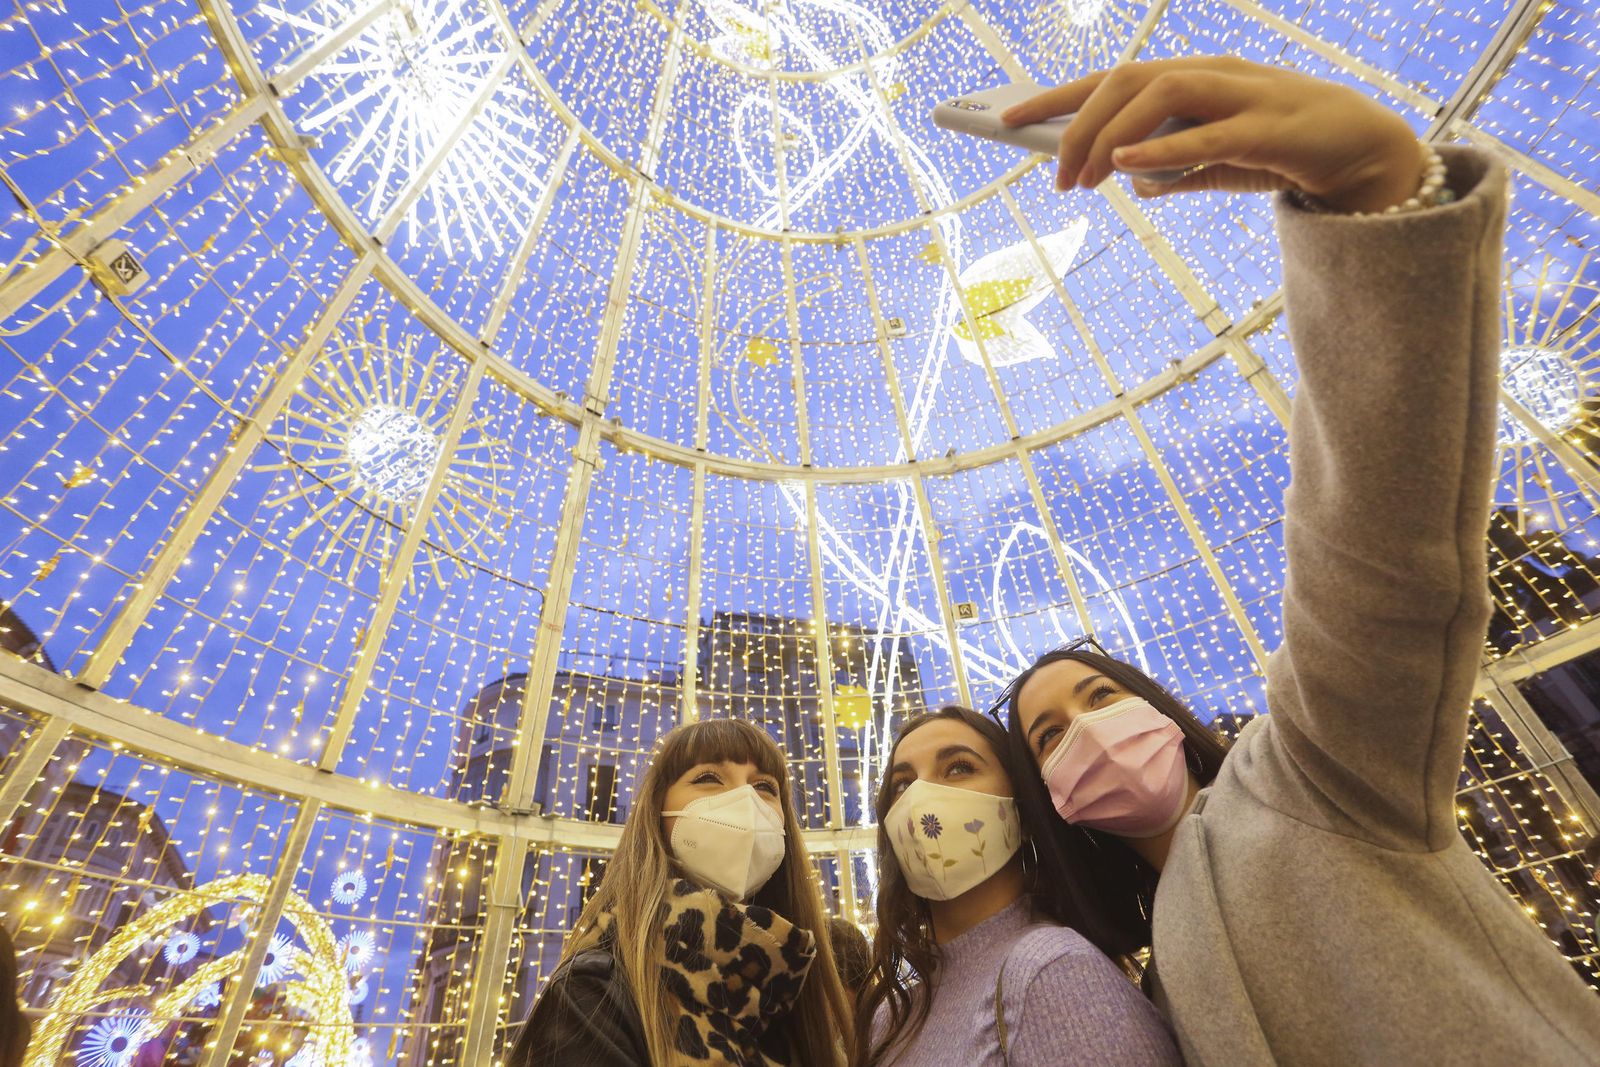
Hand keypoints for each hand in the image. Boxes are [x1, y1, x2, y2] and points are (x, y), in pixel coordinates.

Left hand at [1002, 56, 1422, 213]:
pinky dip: (1162, 146)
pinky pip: (1208, 133)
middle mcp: (1213, 74)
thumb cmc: (1286, 150)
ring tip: (1082, 178)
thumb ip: (1177, 169)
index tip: (1007, 122)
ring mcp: (1243, 94)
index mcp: (1194, 79)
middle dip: (1077, 123)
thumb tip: (1135, 183)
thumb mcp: (1218, 163)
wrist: (1366, 153)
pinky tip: (1125, 165)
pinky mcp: (1269, 127)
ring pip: (1161, 94)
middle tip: (1054, 178)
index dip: (1058, 98)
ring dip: (1111, 136)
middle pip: (1128, 80)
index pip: (1113, 79)